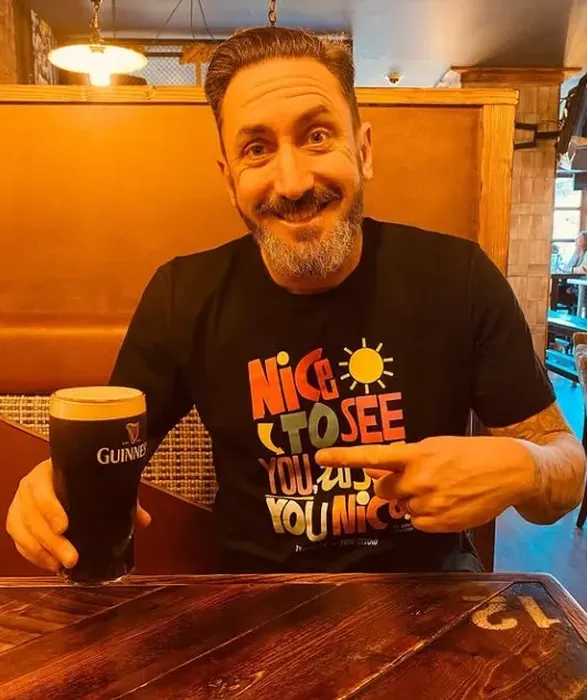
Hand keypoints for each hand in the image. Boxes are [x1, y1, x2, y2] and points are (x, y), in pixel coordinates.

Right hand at [6, 459, 150, 571]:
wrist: (66, 472)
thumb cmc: (83, 478)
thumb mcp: (100, 483)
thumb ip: (122, 499)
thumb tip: (144, 520)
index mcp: (48, 472)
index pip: (42, 489)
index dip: (50, 508)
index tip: (64, 526)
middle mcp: (30, 487)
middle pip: (32, 516)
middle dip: (50, 541)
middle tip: (71, 558)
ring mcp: (21, 504)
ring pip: (22, 531)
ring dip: (41, 552)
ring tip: (61, 566)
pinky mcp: (18, 521)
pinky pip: (19, 541)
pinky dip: (34, 556)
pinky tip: (51, 565)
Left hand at [315, 436, 536, 532]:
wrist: (508, 471)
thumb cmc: (468, 453)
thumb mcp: (435, 447)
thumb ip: (404, 460)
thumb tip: (376, 473)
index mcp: (415, 455)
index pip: (372, 456)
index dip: (344, 457)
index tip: (320, 457)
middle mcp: (417, 480)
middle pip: (383, 491)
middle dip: (393, 487)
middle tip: (417, 479)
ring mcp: (428, 503)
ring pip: (402, 508)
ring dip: (413, 501)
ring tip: (442, 489)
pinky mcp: (439, 523)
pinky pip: (417, 522)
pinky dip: (427, 515)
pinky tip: (447, 503)